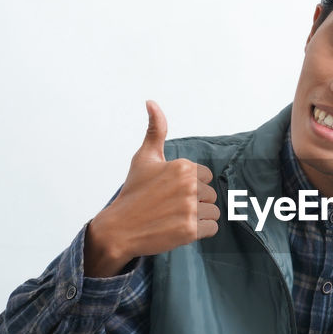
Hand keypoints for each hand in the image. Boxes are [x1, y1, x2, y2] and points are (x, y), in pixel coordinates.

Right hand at [84, 100, 219, 276]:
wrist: (119, 228)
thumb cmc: (134, 193)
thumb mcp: (144, 158)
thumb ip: (155, 130)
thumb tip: (151, 102)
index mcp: (183, 167)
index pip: (205, 176)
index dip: (191, 186)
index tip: (172, 192)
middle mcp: (190, 185)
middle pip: (211, 194)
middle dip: (195, 202)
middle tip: (171, 207)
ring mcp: (190, 208)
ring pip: (213, 211)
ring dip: (199, 217)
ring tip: (176, 217)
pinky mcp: (190, 230)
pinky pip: (212, 228)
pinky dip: (200, 231)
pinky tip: (180, 228)